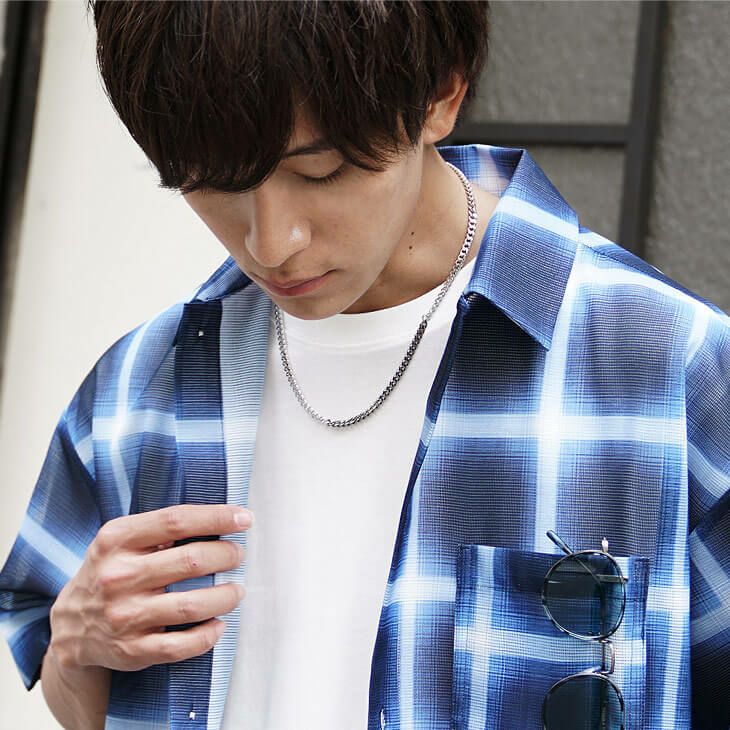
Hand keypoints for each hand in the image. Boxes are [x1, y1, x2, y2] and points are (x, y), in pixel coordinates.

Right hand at [48, 504, 252, 671]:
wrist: (70, 625)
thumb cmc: (111, 570)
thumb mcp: (122, 538)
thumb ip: (161, 527)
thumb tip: (221, 519)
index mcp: (117, 539)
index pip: (176, 521)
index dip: (216, 518)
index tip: (244, 519)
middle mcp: (118, 576)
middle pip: (190, 561)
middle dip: (226, 556)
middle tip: (238, 556)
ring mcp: (124, 615)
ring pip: (192, 605)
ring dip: (225, 596)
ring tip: (236, 590)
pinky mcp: (131, 650)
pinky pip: (181, 645)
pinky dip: (208, 635)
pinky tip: (218, 624)